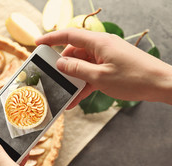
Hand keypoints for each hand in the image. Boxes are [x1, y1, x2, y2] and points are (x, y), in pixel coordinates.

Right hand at [36, 28, 171, 107]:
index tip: (37, 44)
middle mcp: (101, 46)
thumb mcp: (99, 77)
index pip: (69, 35)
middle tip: (52, 78)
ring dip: (74, 79)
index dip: (51, 38)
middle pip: (74, 52)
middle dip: (63, 66)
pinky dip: (84, 84)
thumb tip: (60, 64)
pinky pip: (92, 73)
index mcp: (98, 42)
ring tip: (65, 95)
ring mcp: (106, 57)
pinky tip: (76, 99)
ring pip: (82, 65)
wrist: (160, 84)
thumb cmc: (133, 78)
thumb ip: (77, 69)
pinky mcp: (111, 67)